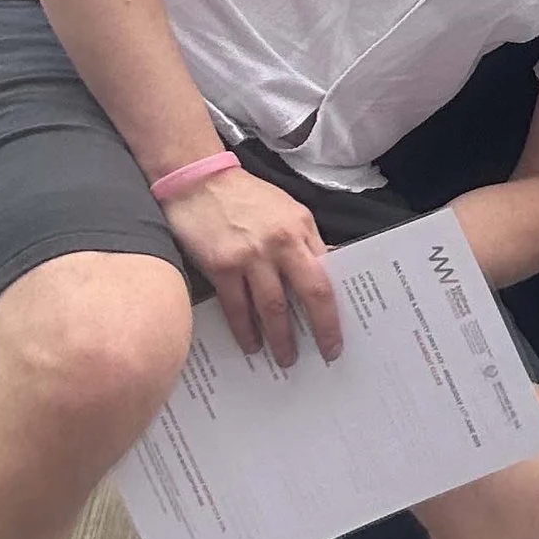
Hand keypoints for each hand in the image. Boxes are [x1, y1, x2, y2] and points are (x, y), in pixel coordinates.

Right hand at [164, 164, 341, 364]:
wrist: (199, 181)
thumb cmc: (246, 197)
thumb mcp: (288, 210)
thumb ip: (307, 241)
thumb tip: (327, 271)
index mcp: (301, 229)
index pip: (326, 276)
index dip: (334, 310)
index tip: (338, 333)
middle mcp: (280, 243)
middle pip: (309, 294)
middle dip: (320, 328)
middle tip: (325, 353)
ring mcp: (250, 256)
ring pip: (273, 308)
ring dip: (280, 338)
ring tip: (285, 357)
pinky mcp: (221, 266)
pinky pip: (236, 307)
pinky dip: (245, 330)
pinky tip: (251, 344)